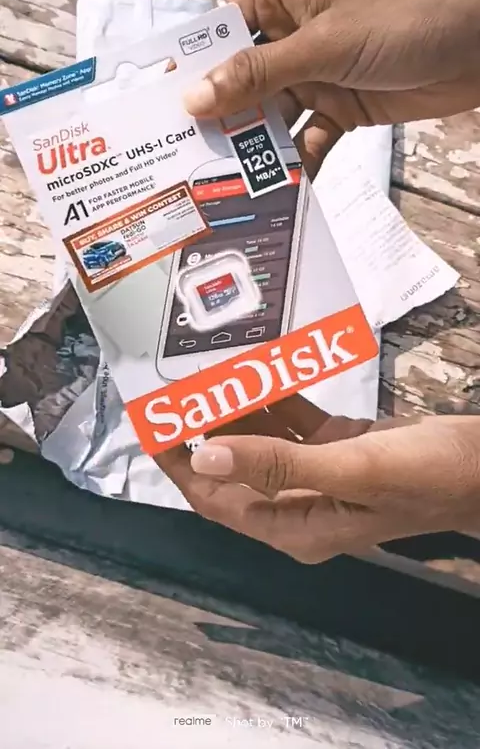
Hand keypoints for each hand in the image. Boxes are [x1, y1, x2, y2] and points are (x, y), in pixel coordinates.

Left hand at [157, 395, 479, 563]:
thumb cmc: (427, 477)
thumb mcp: (350, 469)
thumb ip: (276, 464)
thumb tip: (203, 459)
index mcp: (295, 526)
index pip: (217, 499)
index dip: (181, 465)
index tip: (154, 425)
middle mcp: (300, 505)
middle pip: (234, 469)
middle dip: (205, 430)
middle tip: (179, 385)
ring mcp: (319, 475)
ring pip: (263, 440)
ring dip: (240, 407)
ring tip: (212, 369)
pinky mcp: (339, 448)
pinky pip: (294, 422)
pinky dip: (278, 398)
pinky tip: (262, 369)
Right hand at [184, 0, 479, 176]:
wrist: (478, 41)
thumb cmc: (403, 18)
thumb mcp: (323, 45)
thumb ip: (259, 75)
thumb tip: (196, 98)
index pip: (220, 36)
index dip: (191, 72)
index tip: (160, 113)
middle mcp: (291, 38)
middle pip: (241, 84)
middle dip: (220, 121)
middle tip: (185, 162)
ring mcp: (316, 75)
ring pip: (272, 117)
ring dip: (257, 148)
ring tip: (226, 186)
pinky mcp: (342, 108)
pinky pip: (308, 139)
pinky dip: (297, 162)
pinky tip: (281, 189)